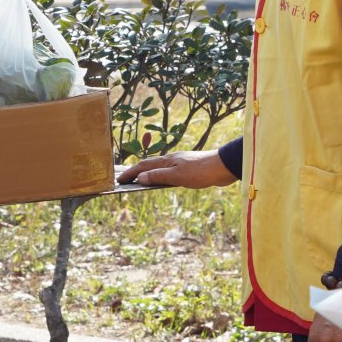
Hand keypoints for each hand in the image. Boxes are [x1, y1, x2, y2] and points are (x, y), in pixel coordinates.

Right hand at [117, 149, 236, 188]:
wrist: (223, 167)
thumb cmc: (201, 171)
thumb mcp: (177, 176)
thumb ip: (158, 177)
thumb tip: (140, 178)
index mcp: (167, 161)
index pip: (143, 166)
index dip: (130, 172)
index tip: (119, 179)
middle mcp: (171, 160)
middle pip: (149, 165)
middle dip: (135, 172)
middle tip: (124, 179)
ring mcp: (180, 163)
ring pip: (159, 168)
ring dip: (148, 174)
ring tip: (139, 180)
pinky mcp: (189, 169)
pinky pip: (169, 173)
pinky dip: (160, 177)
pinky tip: (162, 181)